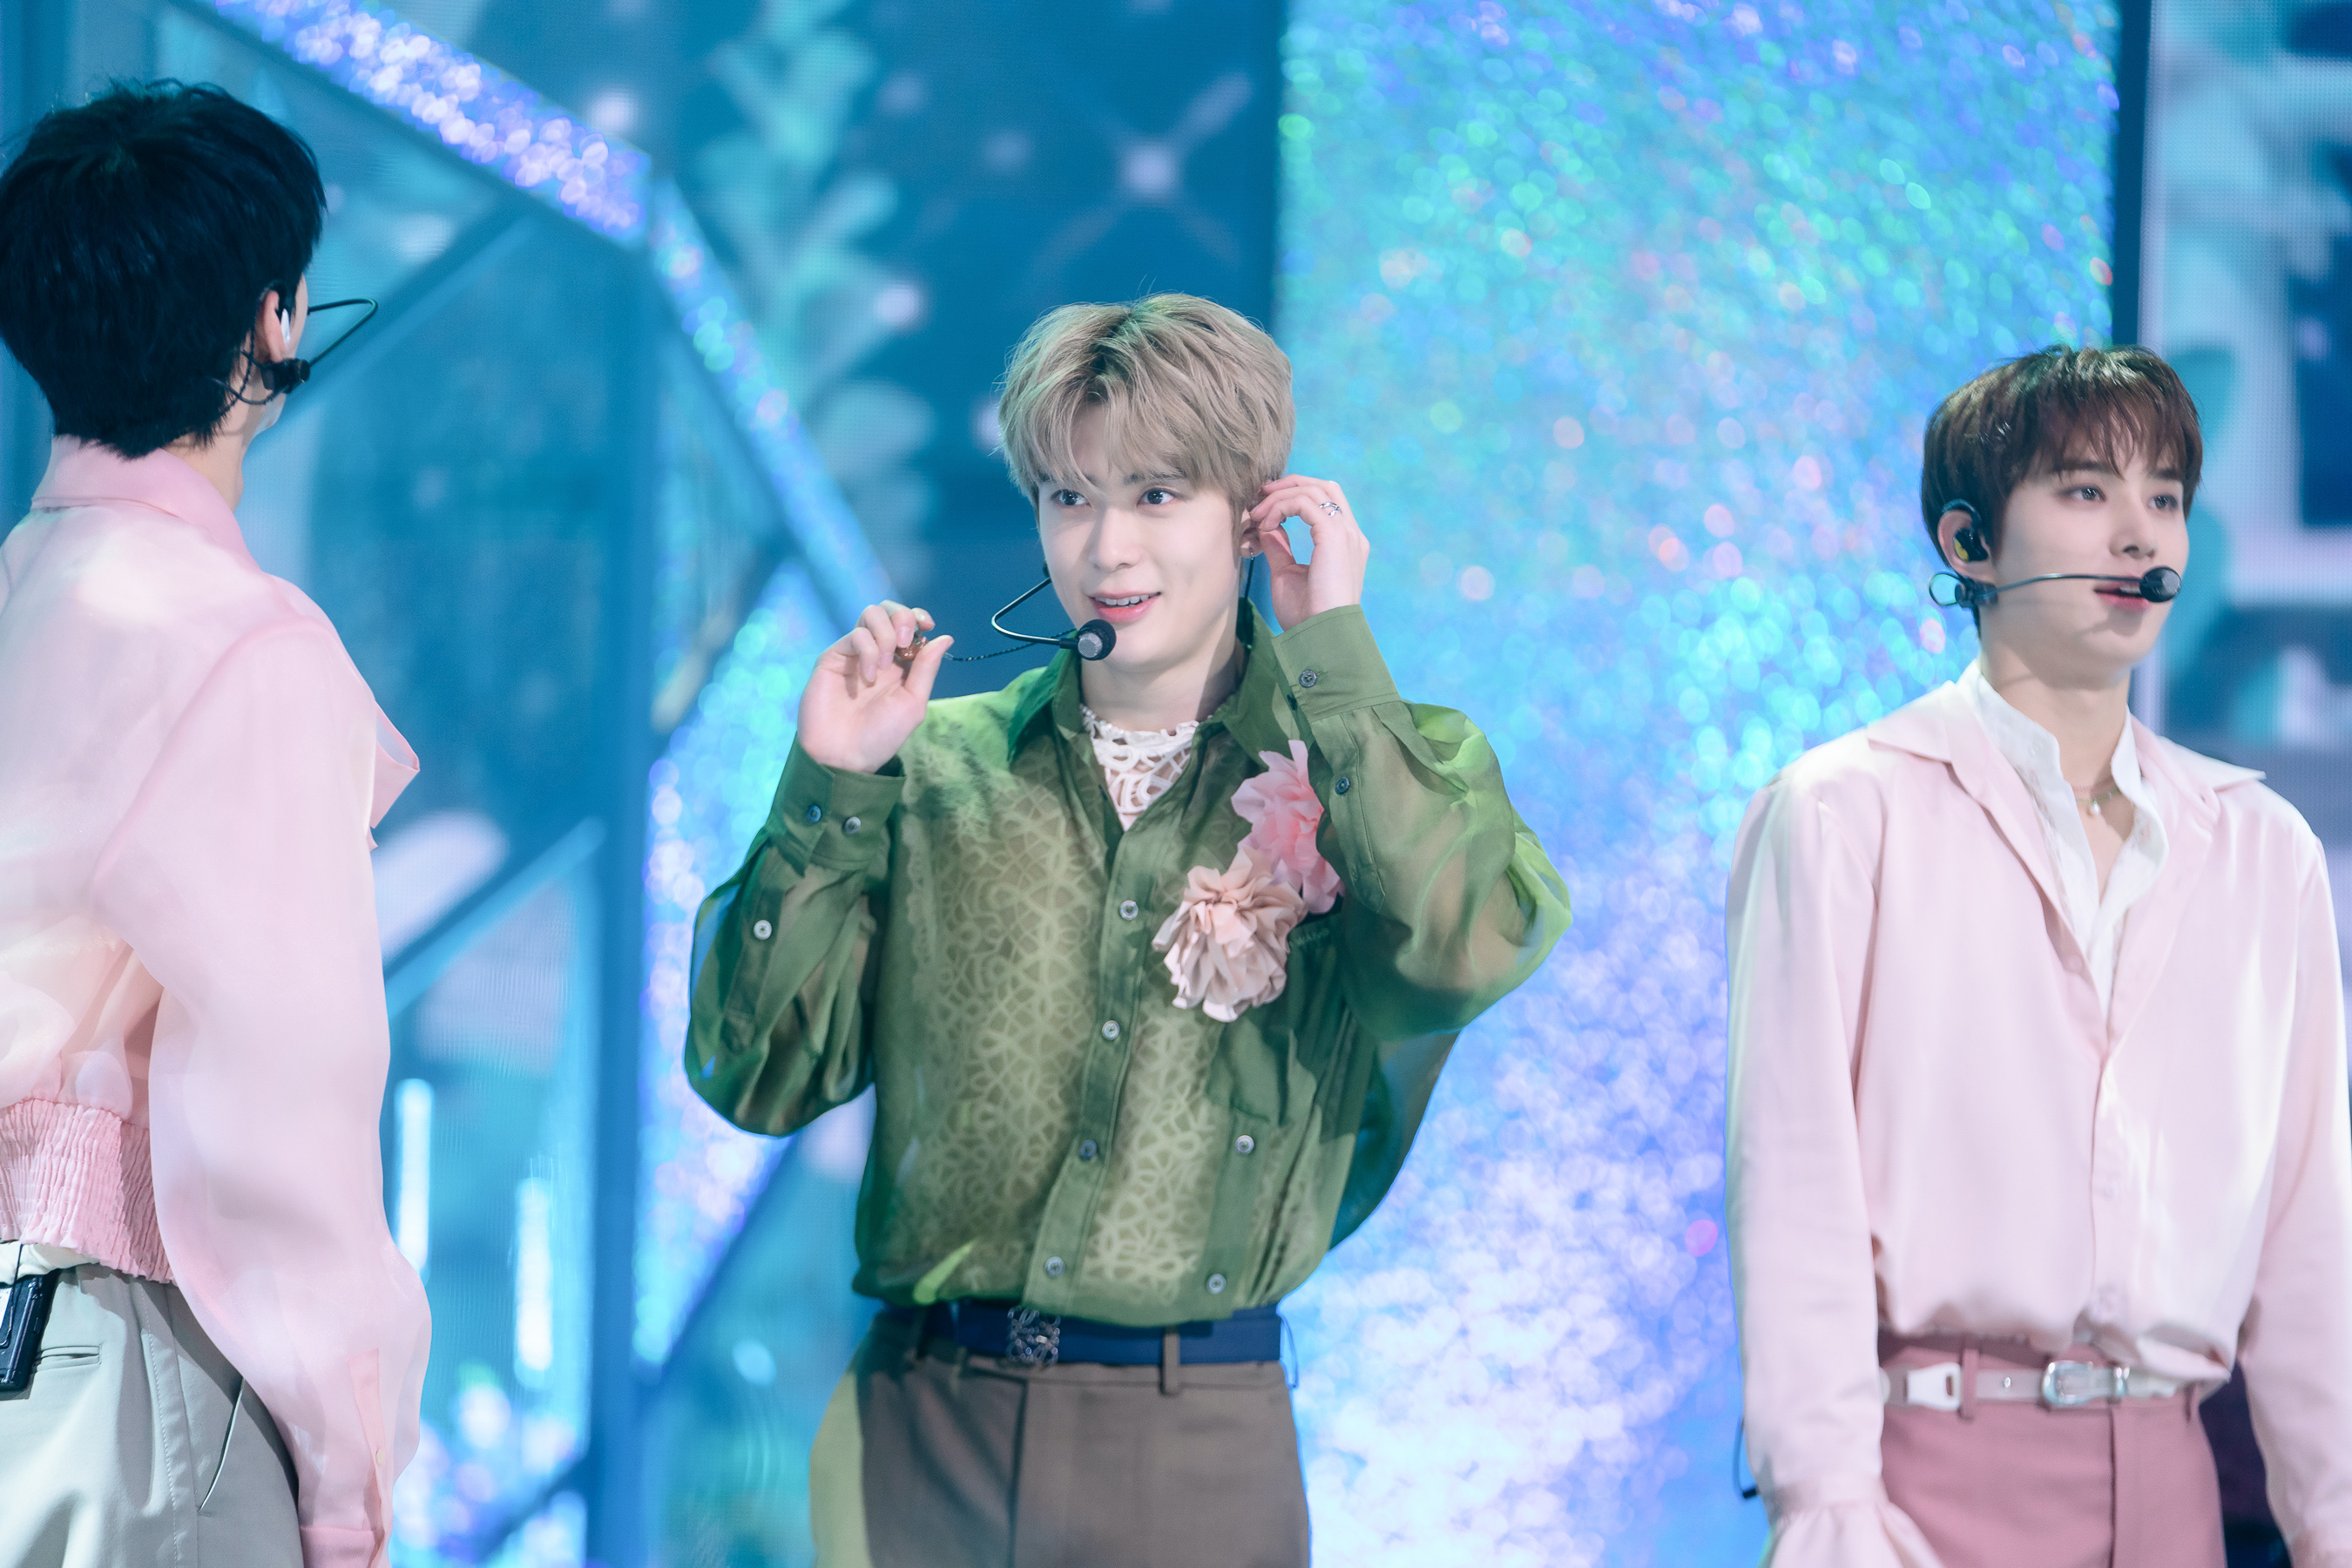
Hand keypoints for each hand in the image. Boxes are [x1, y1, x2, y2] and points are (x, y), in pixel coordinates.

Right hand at [797, 601, 952, 773]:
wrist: (845, 755)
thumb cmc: (881, 735)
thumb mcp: (913, 702)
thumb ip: (927, 669)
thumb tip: (945, 637)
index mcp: (900, 663)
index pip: (909, 623)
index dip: (919, 617)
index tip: (928, 626)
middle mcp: (877, 652)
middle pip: (889, 610)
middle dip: (903, 617)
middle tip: (905, 643)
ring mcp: (855, 652)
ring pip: (871, 613)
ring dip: (885, 633)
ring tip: (885, 664)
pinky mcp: (834, 656)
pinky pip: (855, 635)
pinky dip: (868, 650)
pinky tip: (869, 676)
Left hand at [1245, 475, 1369, 629]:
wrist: (1322, 636)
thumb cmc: (1307, 616)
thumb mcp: (1287, 574)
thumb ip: (1280, 547)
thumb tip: (1267, 527)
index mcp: (1345, 544)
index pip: (1325, 502)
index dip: (1294, 496)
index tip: (1265, 510)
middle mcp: (1350, 534)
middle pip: (1324, 487)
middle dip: (1290, 484)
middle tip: (1261, 495)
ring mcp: (1346, 533)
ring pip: (1313, 490)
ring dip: (1280, 497)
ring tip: (1258, 514)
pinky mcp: (1334, 536)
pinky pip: (1304, 503)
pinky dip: (1281, 507)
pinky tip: (1266, 524)